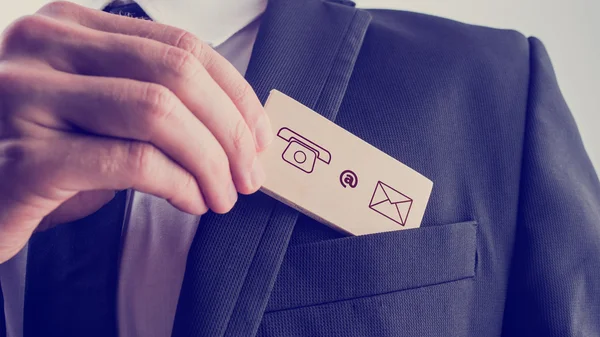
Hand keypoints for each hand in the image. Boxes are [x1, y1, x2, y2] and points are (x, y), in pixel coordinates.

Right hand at [0, 1, 272, 262]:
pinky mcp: (25, 158)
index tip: (260, 136)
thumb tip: (240, 124)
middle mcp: (44, 46)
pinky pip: (133, 162)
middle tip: (249, 174)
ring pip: (159, 112)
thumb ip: (154, 100)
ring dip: (210, 161)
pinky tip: (191, 202)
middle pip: (177, 73)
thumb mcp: (100, 113)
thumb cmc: (45, 158)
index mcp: (70, 27)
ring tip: (223, 195)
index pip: (181, 46)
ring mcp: (27, 96)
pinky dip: (179, 184)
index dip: (235, 93)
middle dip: (231, 130)